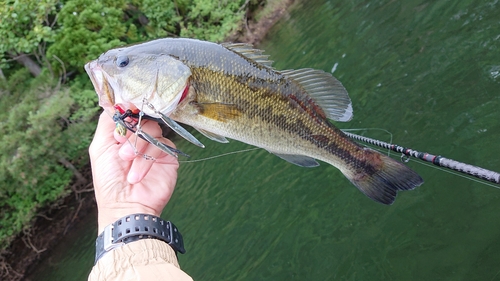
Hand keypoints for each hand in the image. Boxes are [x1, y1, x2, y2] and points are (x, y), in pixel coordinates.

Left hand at [89, 111, 178, 232]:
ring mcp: (154, 145)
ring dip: (138, 146)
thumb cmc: (109, 181)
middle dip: (130, 133)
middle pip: (141, 117)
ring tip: (128, 163)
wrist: (126, 205)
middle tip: (121, 150)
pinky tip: (138, 174)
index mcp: (122, 133)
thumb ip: (107, 122)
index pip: (129, 110)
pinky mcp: (168, 155)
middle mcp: (139, 137)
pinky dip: (148, 159)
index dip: (127, 110)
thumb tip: (115, 101)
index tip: (124, 115)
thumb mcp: (100, 147)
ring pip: (152, 129)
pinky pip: (162, 144)